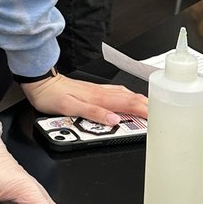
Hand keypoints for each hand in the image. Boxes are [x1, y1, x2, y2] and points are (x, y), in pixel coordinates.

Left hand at [22, 72, 146, 124]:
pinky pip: (116, 92)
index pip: (126, 105)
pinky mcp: (93, 90)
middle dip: (147, 106)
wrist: (40, 82)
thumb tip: (114, 121)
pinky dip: (128, 96)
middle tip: (162, 113)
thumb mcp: (69, 108)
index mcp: (97, 98)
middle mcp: (100, 92)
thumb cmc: (51, 95)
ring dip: (140, 100)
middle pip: (130, 99)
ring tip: (151, 107)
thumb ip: (93, 114)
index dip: (144, 112)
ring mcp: (97, 90)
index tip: (158, 117)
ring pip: (124, 94)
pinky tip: (129, 98)